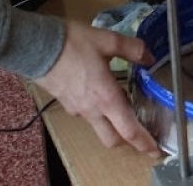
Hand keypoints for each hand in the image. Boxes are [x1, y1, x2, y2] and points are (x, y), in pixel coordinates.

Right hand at [35, 20, 158, 153]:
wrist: (37, 47)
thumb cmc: (73, 44)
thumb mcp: (108, 40)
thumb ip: (132, 49)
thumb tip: (149, 58)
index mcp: (106, 98)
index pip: (129, 131)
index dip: (144, 143)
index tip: (156, 152)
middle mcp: (92, 110)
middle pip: (112, 138)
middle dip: (128, 140)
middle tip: (141, 130)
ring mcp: (77, 109)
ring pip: (98, 127)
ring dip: (112, 123)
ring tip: (122, 104)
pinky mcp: (66, 103)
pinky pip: (86, 113)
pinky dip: (97, 110)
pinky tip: (100, 92)